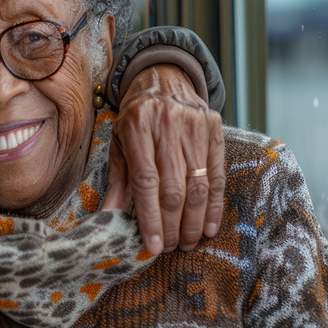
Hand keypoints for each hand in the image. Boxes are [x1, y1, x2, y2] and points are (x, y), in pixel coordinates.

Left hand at [103, 64, 224, 253]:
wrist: (164, 80)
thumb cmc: (136, 118)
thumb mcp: (119, 143)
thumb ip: (117, 180)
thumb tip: (110, 219)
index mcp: (137, 127)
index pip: (146, 181)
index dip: (150, 217)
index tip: (152, 245)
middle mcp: (168, 125)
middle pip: (173, 188)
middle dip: (172, 225)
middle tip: (169, 248)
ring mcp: (195, 127)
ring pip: (198, 185)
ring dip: (193, 221)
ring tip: (187, 243)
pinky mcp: (215, 130)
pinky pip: (217, 176)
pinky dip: (214, 205)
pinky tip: (208, 226)